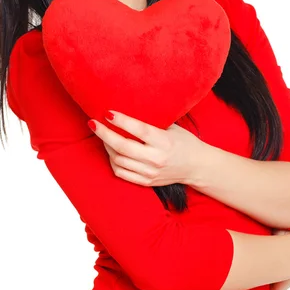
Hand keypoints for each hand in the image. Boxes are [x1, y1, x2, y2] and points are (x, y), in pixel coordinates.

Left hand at [87, 111, 201, 186]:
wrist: (197, 167)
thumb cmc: (185, 142)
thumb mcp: (173, 127)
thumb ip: (153, 121)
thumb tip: (130, 107)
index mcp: (164, 142)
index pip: (139, 130)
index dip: (121, 121)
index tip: (107, 112)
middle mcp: (156, 158)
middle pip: (123, 147)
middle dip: (104, 133)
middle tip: (93, 123)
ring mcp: (150, 172)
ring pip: (118, 160)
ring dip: (106, 146)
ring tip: (102, 135)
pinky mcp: (146, 182)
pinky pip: (121, 173)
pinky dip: (112, 161)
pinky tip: (110, 151)